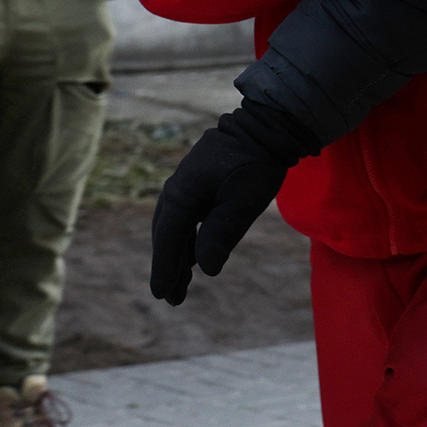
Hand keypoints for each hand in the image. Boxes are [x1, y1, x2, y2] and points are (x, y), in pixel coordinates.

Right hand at [150, 130, 289, 304]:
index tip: (162, 294)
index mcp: (182, 195)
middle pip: (167, 236)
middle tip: (173, 298)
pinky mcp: (196, 183)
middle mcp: (176, 190)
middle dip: (168, 267)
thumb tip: (205, 268)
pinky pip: (184, 217)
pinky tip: (193, 254)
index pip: (169, 239)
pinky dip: (186, 238)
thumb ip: (221, 234)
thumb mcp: (242, 203)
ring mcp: (185, 185)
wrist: (265, 128)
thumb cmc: (256, 165)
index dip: (165, 268)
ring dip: (177, 255)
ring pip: (174, 227)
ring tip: (182, 284)